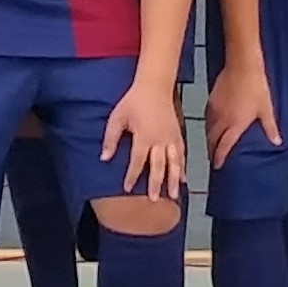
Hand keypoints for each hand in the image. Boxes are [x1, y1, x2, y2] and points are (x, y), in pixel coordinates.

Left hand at [102, 76, 187, 202]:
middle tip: (154, 200)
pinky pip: (182, 154)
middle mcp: (160, 140)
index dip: (132, 176)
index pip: (138, 161)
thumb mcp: (117, 117)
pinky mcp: (178, 135)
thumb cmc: (134, 101)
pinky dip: (183, 167)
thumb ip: (111, 139)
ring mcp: (171, 138)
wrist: (155, 86)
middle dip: (156, 184)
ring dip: (173, 180)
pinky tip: (183, 179)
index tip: (127, 188)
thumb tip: (104, 158)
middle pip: (159, 166)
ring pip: (174, 163)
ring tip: (173, 195)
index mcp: (144, 136)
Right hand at [204, 59, 280, 167]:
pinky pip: (207, 117)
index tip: (217, 166)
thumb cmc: (257, 87)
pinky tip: (213, 125)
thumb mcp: (266, 108)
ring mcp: (214, 109)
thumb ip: (270, 127)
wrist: (242, 66)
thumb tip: (278, 142)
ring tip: (212, 144)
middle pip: (212, 139)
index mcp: (235, 124)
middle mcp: (222, 120)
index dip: (219, 157)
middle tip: (213, 158)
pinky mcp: (211, 99)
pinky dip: (209, 125)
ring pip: (208, 129)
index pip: (224, 146)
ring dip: (210, 138)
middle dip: (212, 150)